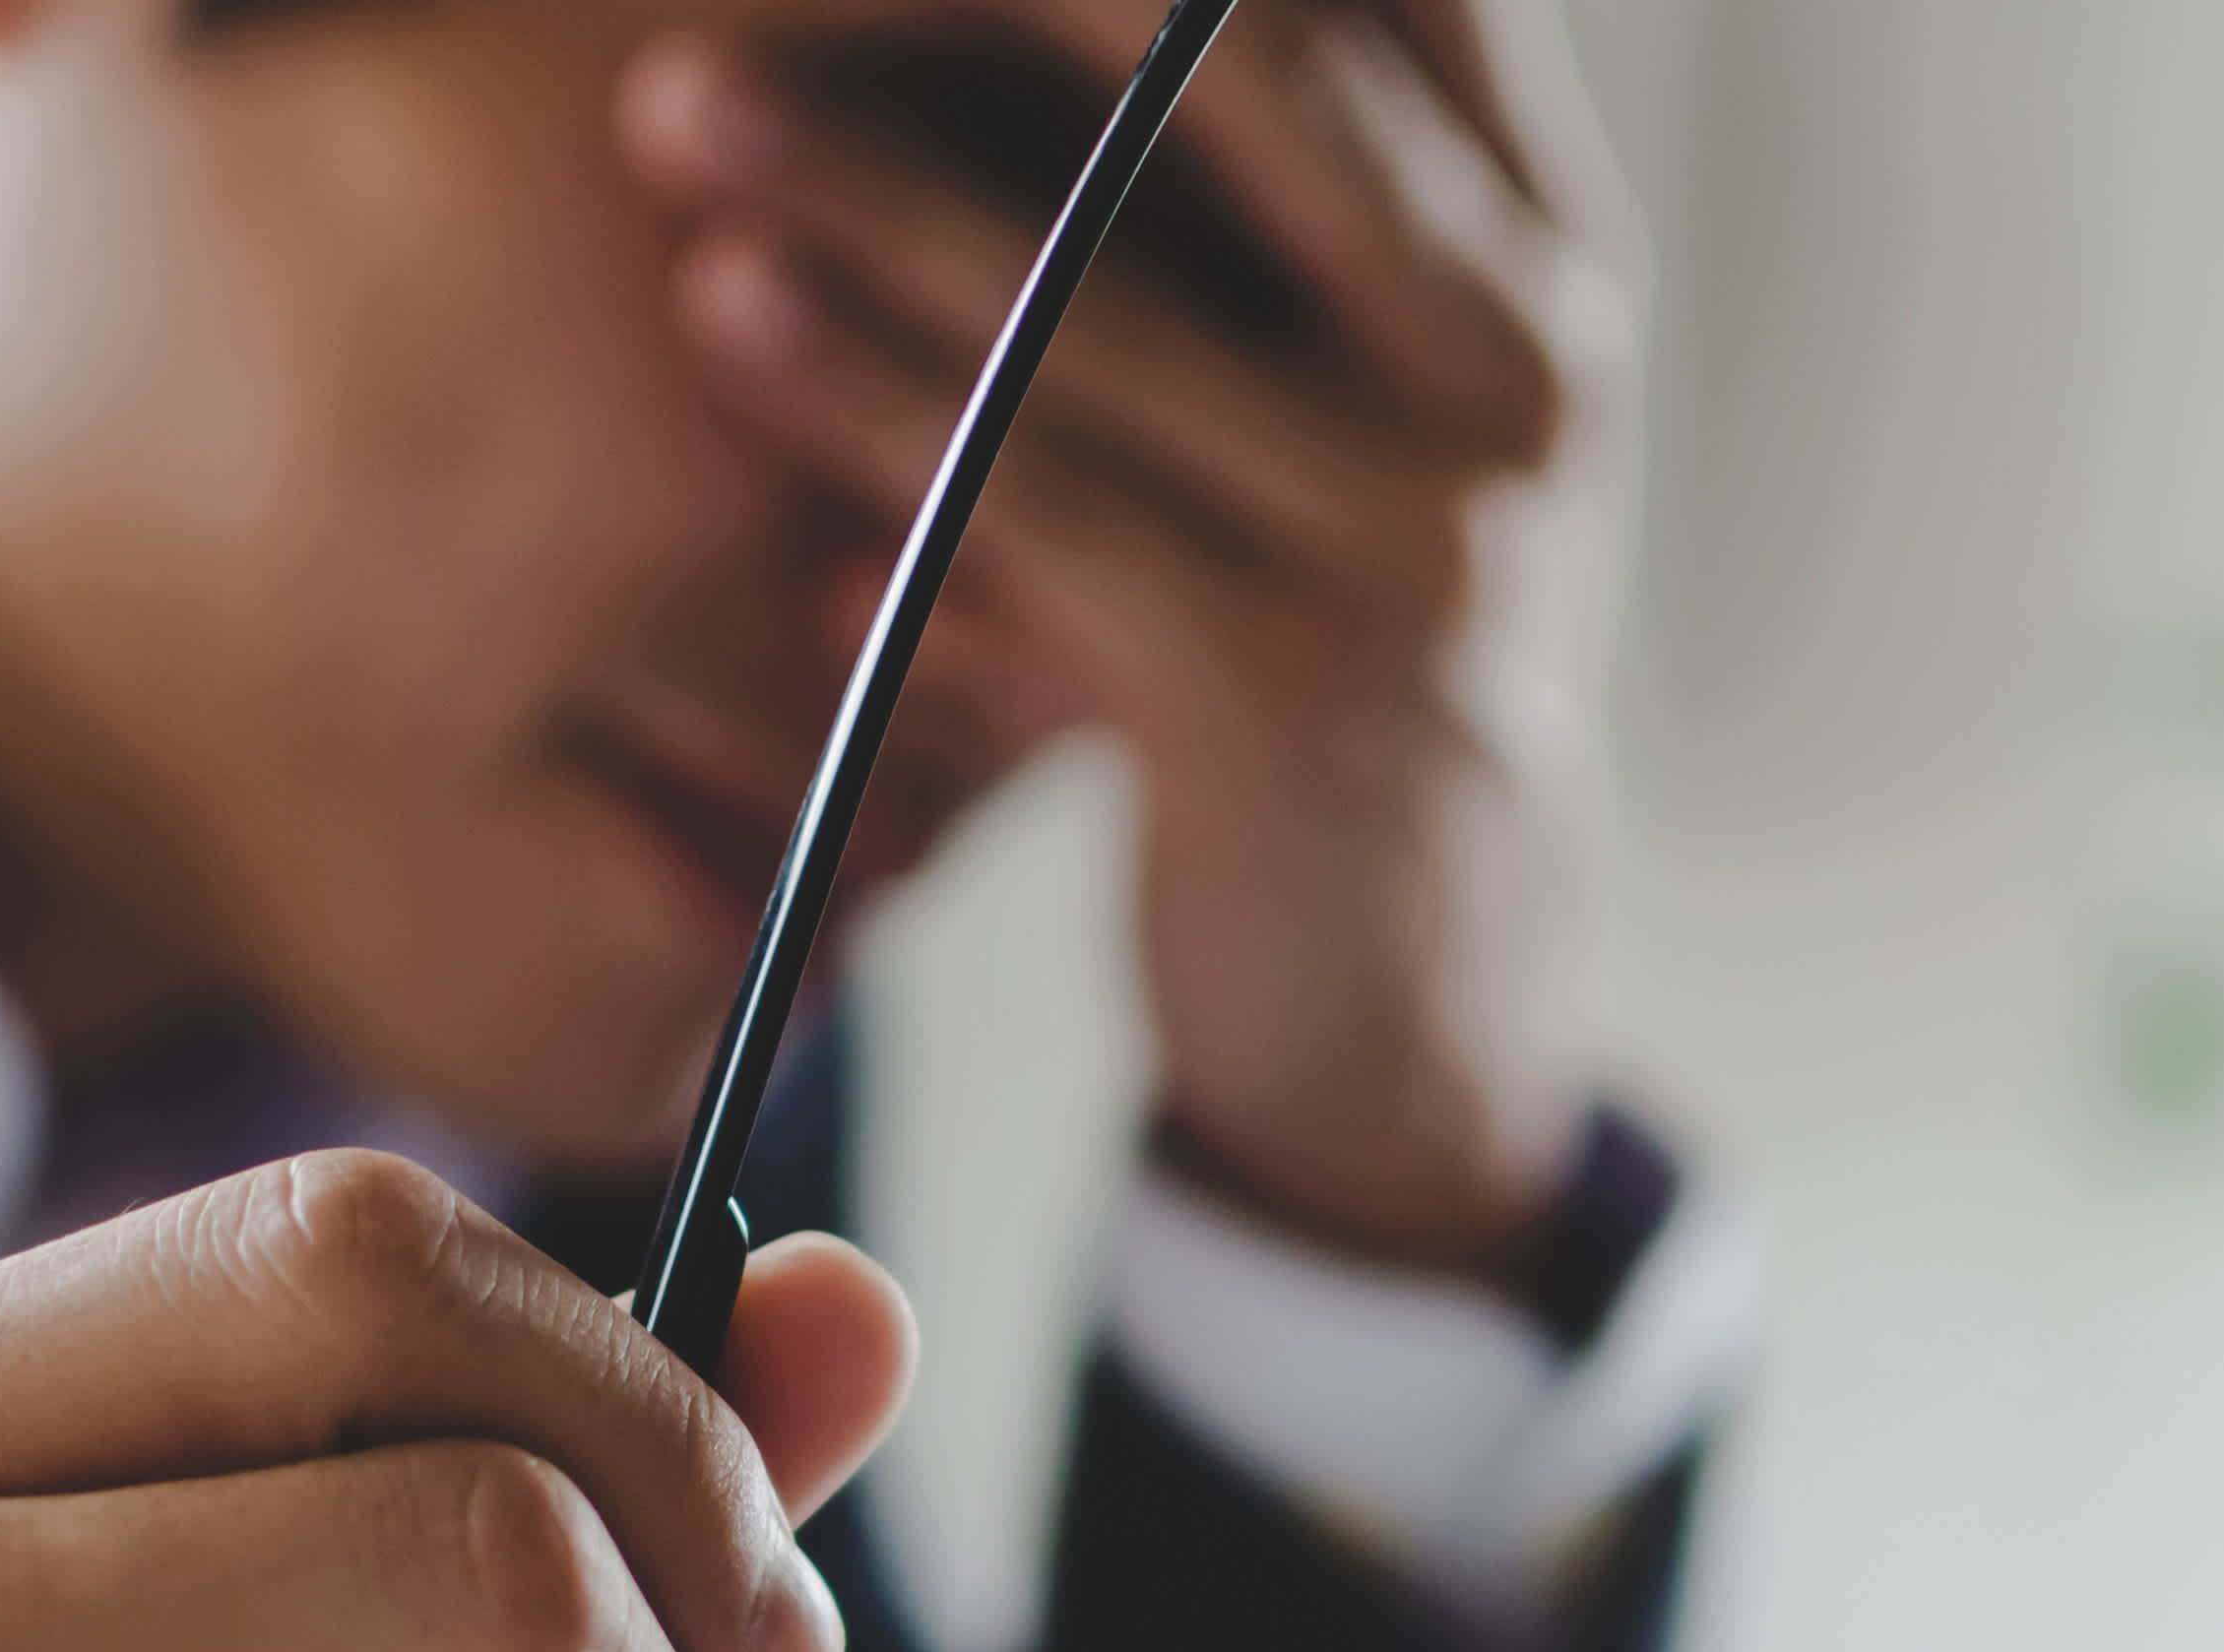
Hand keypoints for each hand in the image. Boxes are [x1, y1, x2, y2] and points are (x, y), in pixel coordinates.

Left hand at [622, 0, 1641, 1280]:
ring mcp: (1418, 533)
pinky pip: (1035, 511)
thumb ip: (1265, 219)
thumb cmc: (1333, 635)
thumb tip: (1032, 24)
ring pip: (1104, 304)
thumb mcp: (1349, 405)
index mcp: (1540, 256)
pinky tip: (736, 336)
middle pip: (1258, 73)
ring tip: (683, 116)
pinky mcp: (1284, 691)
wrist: (1420, 985)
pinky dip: (868, 419)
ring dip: (869, 199)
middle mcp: (1519, 363)